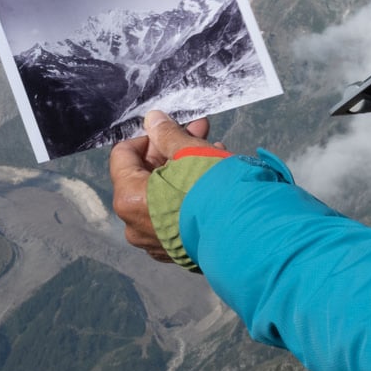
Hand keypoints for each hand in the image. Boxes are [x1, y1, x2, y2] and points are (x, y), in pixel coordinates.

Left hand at [109, 111, 212, 261]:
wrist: (247, 235)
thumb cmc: (214, 191)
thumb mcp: (191, 153)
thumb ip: (168, 135)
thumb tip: (153, 120)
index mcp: (129, 199)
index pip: (123, 155)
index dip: (149, 137)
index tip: (172, 129)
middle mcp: (135, 225)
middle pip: (144, 175)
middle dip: (172, 150)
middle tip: (199, 132)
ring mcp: (155, 241)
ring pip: (162, 194)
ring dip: (184, 170)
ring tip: (213, 152)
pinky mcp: (176, 251)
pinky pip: (174, 215)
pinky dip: (187, 196)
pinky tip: (212, 179)